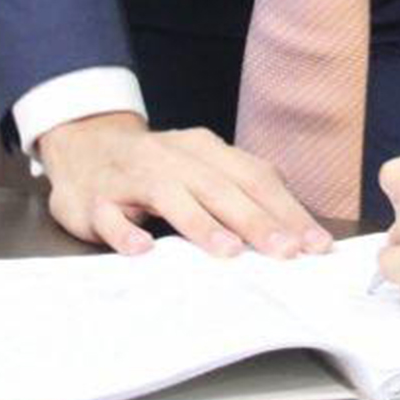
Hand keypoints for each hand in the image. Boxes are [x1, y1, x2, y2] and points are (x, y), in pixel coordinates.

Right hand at [35, 113, 333, 260]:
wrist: (83, 147)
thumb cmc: (156, 169)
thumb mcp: (201, 168)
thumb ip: (242, 190)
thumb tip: (296, 227)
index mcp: (205, 150)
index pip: (254, 178)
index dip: (287, 210)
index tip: (316, 244)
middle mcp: (173, 157)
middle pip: (220, 187)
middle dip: (256, 220)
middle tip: (286, 251)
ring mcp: (132, 177)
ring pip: (170, 196)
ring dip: (201, 224)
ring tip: (229, 252)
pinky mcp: (96, 200)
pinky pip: (110, 216)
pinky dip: (125, 231)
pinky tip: (141, 249)